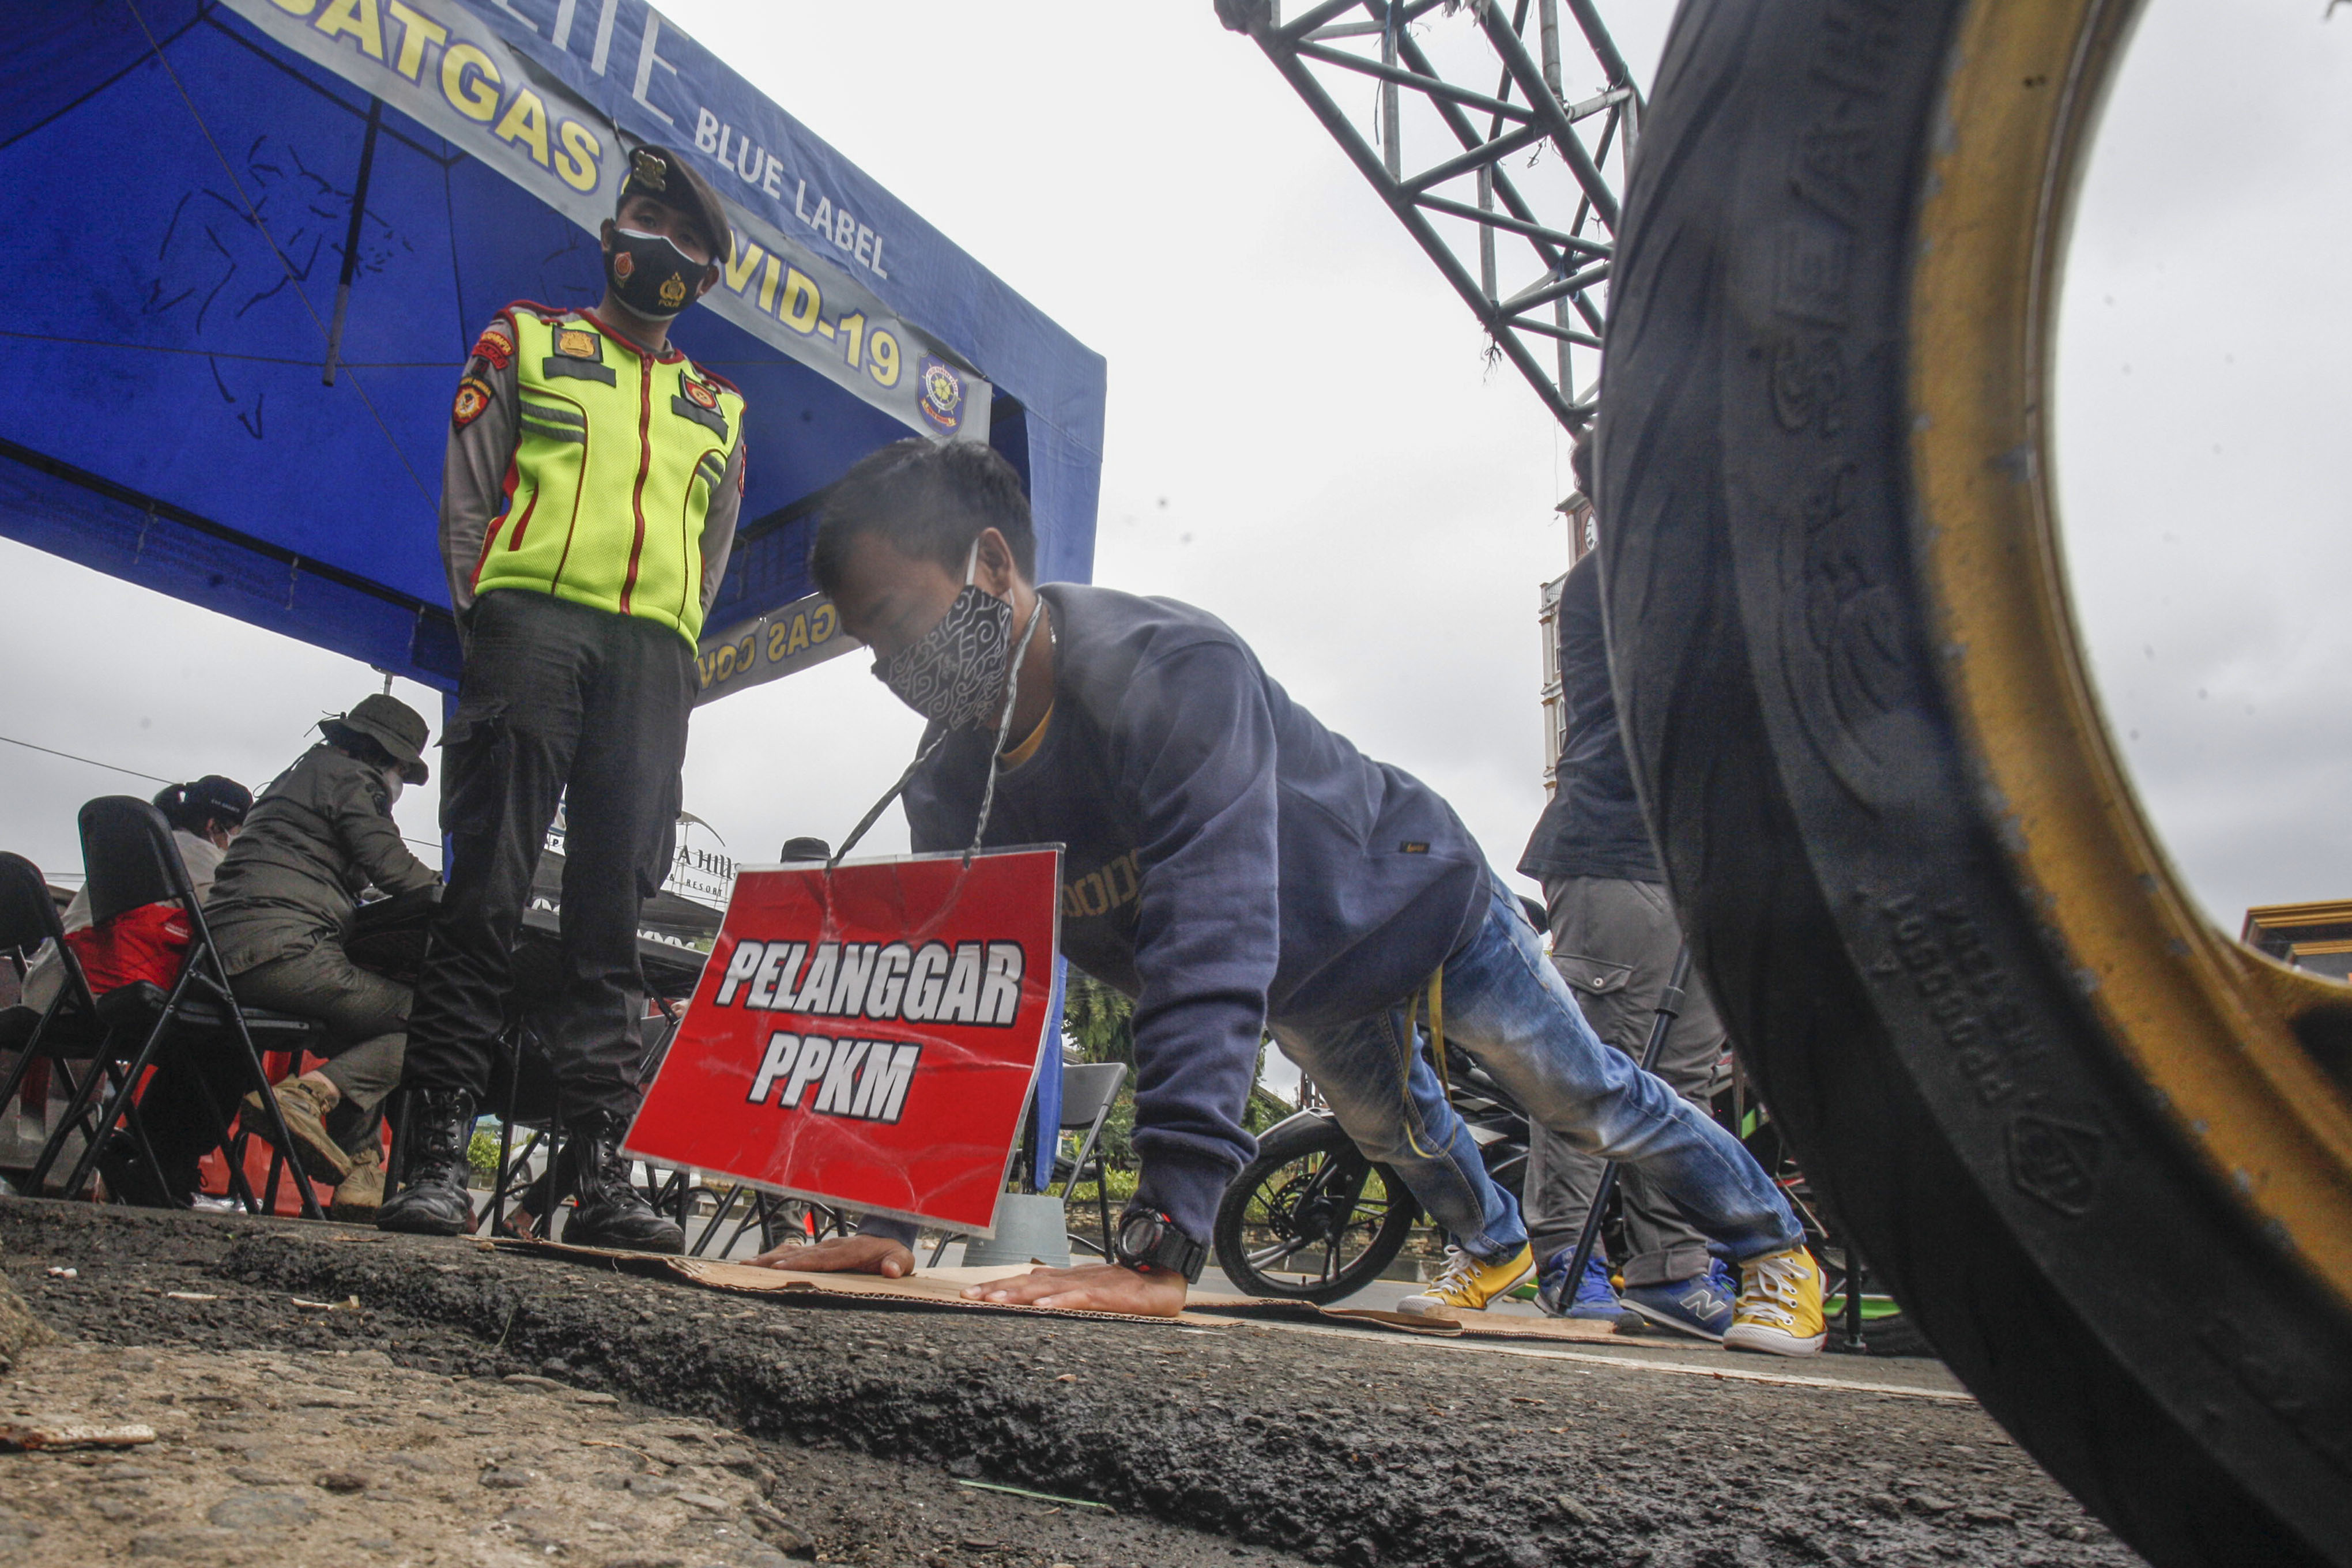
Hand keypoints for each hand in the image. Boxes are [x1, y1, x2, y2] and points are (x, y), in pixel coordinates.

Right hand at [746, 1234, 914, 1277]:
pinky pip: (794, 1252)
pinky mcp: (818, 1250)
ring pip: (793, 1252)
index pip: (823, 1259)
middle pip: (801, 1255)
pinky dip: (775, 1256)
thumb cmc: (894, 1253)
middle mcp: (832, 1247)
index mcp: (850, 1251)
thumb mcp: (902, 1260)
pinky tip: (758, 1263)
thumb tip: (890, 1270)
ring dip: (769, 1258)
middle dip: (775, 1262)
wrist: (888, 1237)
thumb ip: (897, 1264)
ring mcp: (824, 1247)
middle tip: (751, 1269)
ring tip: (746, 1266)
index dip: (802, 1264)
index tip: (781, 1269)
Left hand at [962, 1262, 1187, 1317]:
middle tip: (968, 1296)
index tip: (971, 1293)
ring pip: (1047, 1288)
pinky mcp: (1108, 1295)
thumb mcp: (1091, 1290)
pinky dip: (1059, 1302)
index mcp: (1067, 1279)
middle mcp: (1073, 1278)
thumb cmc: (1127, 1287)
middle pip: (1028, 1282)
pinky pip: (1079, 1299)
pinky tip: (1041, 1308)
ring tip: (992, 1301)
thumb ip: (1065, 1292)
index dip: (999, 1286)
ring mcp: (1089, 1285)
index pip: (1026, 1281)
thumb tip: (1036, 1290)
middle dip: (997, 1289)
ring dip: (1018, 1294)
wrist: (1164, 1276)